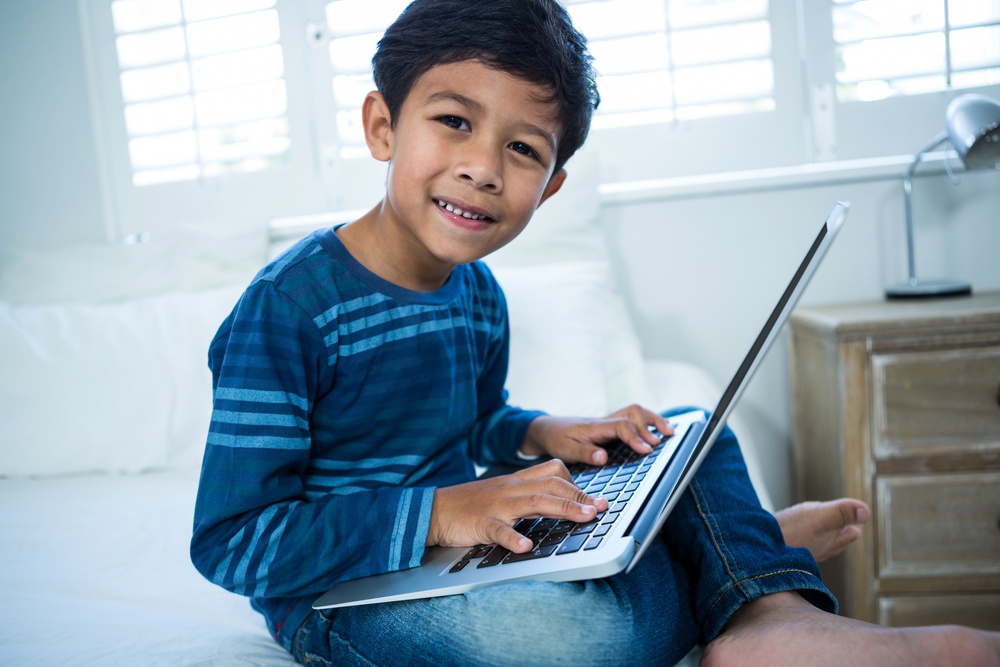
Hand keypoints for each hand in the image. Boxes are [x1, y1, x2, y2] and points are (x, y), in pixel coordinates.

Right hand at [427, 459, 607, 552]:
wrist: (434, 510)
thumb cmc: (470, 505)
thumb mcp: (503, 494)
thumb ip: (528, 495)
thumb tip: (560, 502)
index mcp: (516, 482)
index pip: (553, 472)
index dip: (577, 484)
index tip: (596, 499)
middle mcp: (510, 489)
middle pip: (551, 485)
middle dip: (579, 496)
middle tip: (602, 508)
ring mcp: (496, 505)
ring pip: (533, 502)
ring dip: (563, 508)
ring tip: (584, 518)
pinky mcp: (481, 523)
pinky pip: (499, 530)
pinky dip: (513, 538)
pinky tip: (526, 548)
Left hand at [520, 404, 673, 465]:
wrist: (548, 429)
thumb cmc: (557, 440)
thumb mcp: (566, 450)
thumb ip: (586, 453)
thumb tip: (604, 457)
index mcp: (596, 427)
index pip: (621, 426)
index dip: (635, 437)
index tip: (646, 450)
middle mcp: (605, 421)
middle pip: (632, 413)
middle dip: (650, 424)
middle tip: (663, 440)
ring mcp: (609, 421)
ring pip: (635, 412)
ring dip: (653, 419)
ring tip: (669, 432)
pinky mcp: (611, 424)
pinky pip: (632, 418)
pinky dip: (647, 421)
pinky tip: (658, 430)